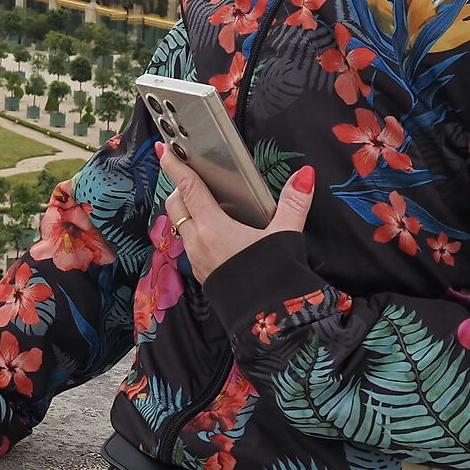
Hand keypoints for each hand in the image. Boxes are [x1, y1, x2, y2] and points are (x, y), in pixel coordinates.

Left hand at [156, 140, 313, 281]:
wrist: (268, 320)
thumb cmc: (274, 276)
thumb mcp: (286, 235)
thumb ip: (294, 202)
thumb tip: (304, 174)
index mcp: (213, 227)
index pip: (188, 188)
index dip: (175, 166)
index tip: (164, 149)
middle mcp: (197, 241)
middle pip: (176, 204)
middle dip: (179, 187)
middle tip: (194, 175)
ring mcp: (196, 259)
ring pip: (180, 225)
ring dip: (186, 210)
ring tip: (206, 201)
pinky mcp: (201, 273)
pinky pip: (189, 243)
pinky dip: (194, 230)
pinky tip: (214, 230)